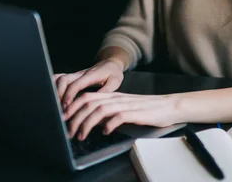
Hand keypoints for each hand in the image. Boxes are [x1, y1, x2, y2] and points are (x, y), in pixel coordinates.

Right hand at [54, 58, 124, 108]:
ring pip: (59, 78)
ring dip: (54, 90)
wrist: (110, 63)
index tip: (66, 106)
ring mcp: (75, 75)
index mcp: (91, 75)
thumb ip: (106, 90)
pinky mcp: (72, 77)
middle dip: (58, 93)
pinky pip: (59, 78)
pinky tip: (51, 96)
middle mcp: (80, 74)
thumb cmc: (113, 73)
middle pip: (63, 79)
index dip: (69, 94)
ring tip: (55, 104)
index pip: (76, 84)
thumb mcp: (115, 81)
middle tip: (59, 108)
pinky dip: (52, 85)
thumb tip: (96, 101)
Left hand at [63, 92, 179, 139]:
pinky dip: (108, 124)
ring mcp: (126, 104)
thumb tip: (91, 121)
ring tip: (81, 135)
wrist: (169, 106)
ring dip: (86, 123)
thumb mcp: (123, 108)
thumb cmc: (147, 109)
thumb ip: (108, 112)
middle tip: (67, 131)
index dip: (72, 107)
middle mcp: (117, 98)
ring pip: (99, 109)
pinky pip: (118, 116)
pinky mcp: (136, 112)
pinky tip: (105, 132)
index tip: (63, 119)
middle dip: (74, 117)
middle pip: (88, 102)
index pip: (86, 97)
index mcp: (112, 96)